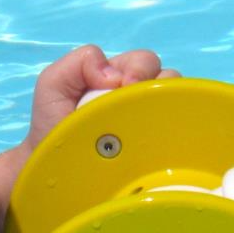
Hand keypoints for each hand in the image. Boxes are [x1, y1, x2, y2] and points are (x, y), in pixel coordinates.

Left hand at [0, 44, 179, 232]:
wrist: (55, 171)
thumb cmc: (53, 127)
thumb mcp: (53, 86)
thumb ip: (76, 63)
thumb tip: (114, 75)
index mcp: (118, 77)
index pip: (142, 61)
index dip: (136, 70)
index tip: (118, 87)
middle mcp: (138, 95)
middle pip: (165, 75)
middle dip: (149, 81)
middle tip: (129, 104)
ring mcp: (152, 121)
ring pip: (176, 97)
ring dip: (164, 102)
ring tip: (142, 123)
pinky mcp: (161, 146)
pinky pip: (180, 126)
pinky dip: (176, 125)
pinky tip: (157, 137)